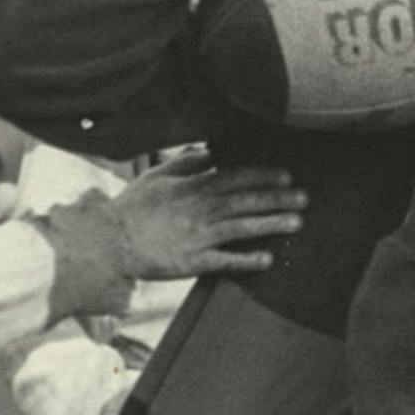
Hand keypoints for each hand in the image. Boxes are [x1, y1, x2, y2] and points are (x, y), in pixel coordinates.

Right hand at [111, 151, 304, 280]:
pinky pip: (224, 261)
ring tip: (297, 223)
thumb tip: (212, 150)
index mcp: (192, 188)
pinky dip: (246, 260)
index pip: (234, 178)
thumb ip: (186, 162)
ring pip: (241, 228)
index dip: (262, 176)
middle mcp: (199, 211)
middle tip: (304, 198)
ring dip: (270, 224)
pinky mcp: (192, 263)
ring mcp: (197, 237)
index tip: (286, 175)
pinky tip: (267, 259)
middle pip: (245, 201)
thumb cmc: (132, 207)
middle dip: (277, 198)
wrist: (109, 241)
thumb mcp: (156, 175)